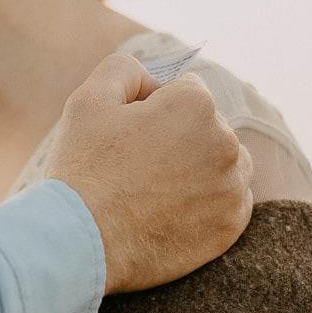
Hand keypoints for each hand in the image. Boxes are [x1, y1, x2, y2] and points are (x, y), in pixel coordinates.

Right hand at [44, 55, 253, 294]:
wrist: (81, 243)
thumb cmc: (83, 169)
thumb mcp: (89, 98)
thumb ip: (126, 69)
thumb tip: (155, 81)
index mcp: (196, 105)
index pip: (186, 90)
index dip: (154, 107)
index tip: (129, 134)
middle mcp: (225, 143)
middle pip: (208, 126)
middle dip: (180, 137)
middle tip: (136, 166)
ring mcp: (231, 188)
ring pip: (224, 163)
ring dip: (200, 168)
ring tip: (156, 189)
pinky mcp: (229, 227)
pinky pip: (231, 202)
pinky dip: (209, 203)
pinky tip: (173, 211)